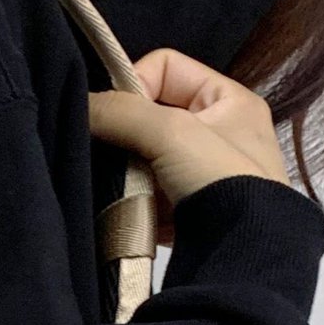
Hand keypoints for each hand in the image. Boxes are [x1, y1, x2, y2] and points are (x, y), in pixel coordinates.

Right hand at [88, 50, 290, 212]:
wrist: (243, 256)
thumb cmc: (224, 182)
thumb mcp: (172, 133)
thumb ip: (121, 112)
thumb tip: (80, 106)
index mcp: (231, 101)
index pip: (167, 68)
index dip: (136, 85)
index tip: (119, 116)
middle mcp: (222, 134)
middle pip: (152, 117)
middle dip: (129, 135)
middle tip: (118, 153)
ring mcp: (206, 177)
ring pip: (147, 159)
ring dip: (131, 172)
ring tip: (127, 186)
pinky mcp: (191, 214)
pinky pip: (149, 196)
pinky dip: (137, 202)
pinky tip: (134, 211)